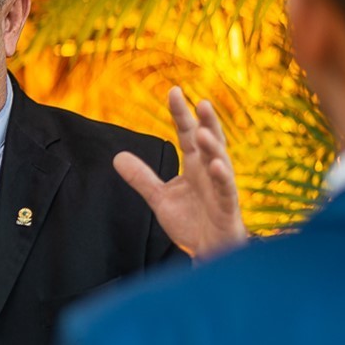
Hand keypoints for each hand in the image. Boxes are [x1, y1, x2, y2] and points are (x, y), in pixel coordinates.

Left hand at [114, 87, 246, 260]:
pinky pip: (226, 190)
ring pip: (220, 162)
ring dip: (214, 146)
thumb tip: (117, 157)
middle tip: (201, 102)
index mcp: (194, 165)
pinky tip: (217, 166)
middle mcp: (209, 171)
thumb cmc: (190, 222)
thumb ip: (141, 178)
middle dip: (206, 122)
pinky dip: (223, 178)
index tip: (173, 90)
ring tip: (204, 132)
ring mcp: (220, 188)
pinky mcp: (227, 206)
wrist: (207, 253)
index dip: (181, 114)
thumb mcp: (160, 198)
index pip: (186, 134)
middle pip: (209, 141)